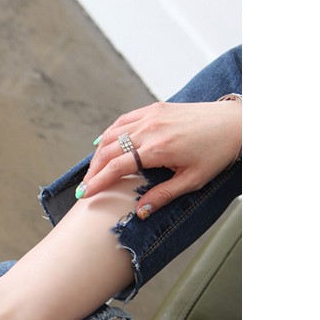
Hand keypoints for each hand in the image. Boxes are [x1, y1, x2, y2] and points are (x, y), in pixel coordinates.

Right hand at [79, 100, 241, 216]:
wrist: (235, 122)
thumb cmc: (217, 151)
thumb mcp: (192, 180)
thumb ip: (163, 195)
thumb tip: (140, 212)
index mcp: (158, 149)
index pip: (116, 167)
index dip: (97, 182)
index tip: (84, 194)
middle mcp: (150, 129)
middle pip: (109, 150)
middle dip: (93, 171)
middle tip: (84, 187)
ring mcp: (151, 115)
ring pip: (112, 134)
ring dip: (98, 153)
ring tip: (92, 170)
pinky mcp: (155, 108)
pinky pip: (124, 120)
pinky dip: (110, 133)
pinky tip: (103, 143)